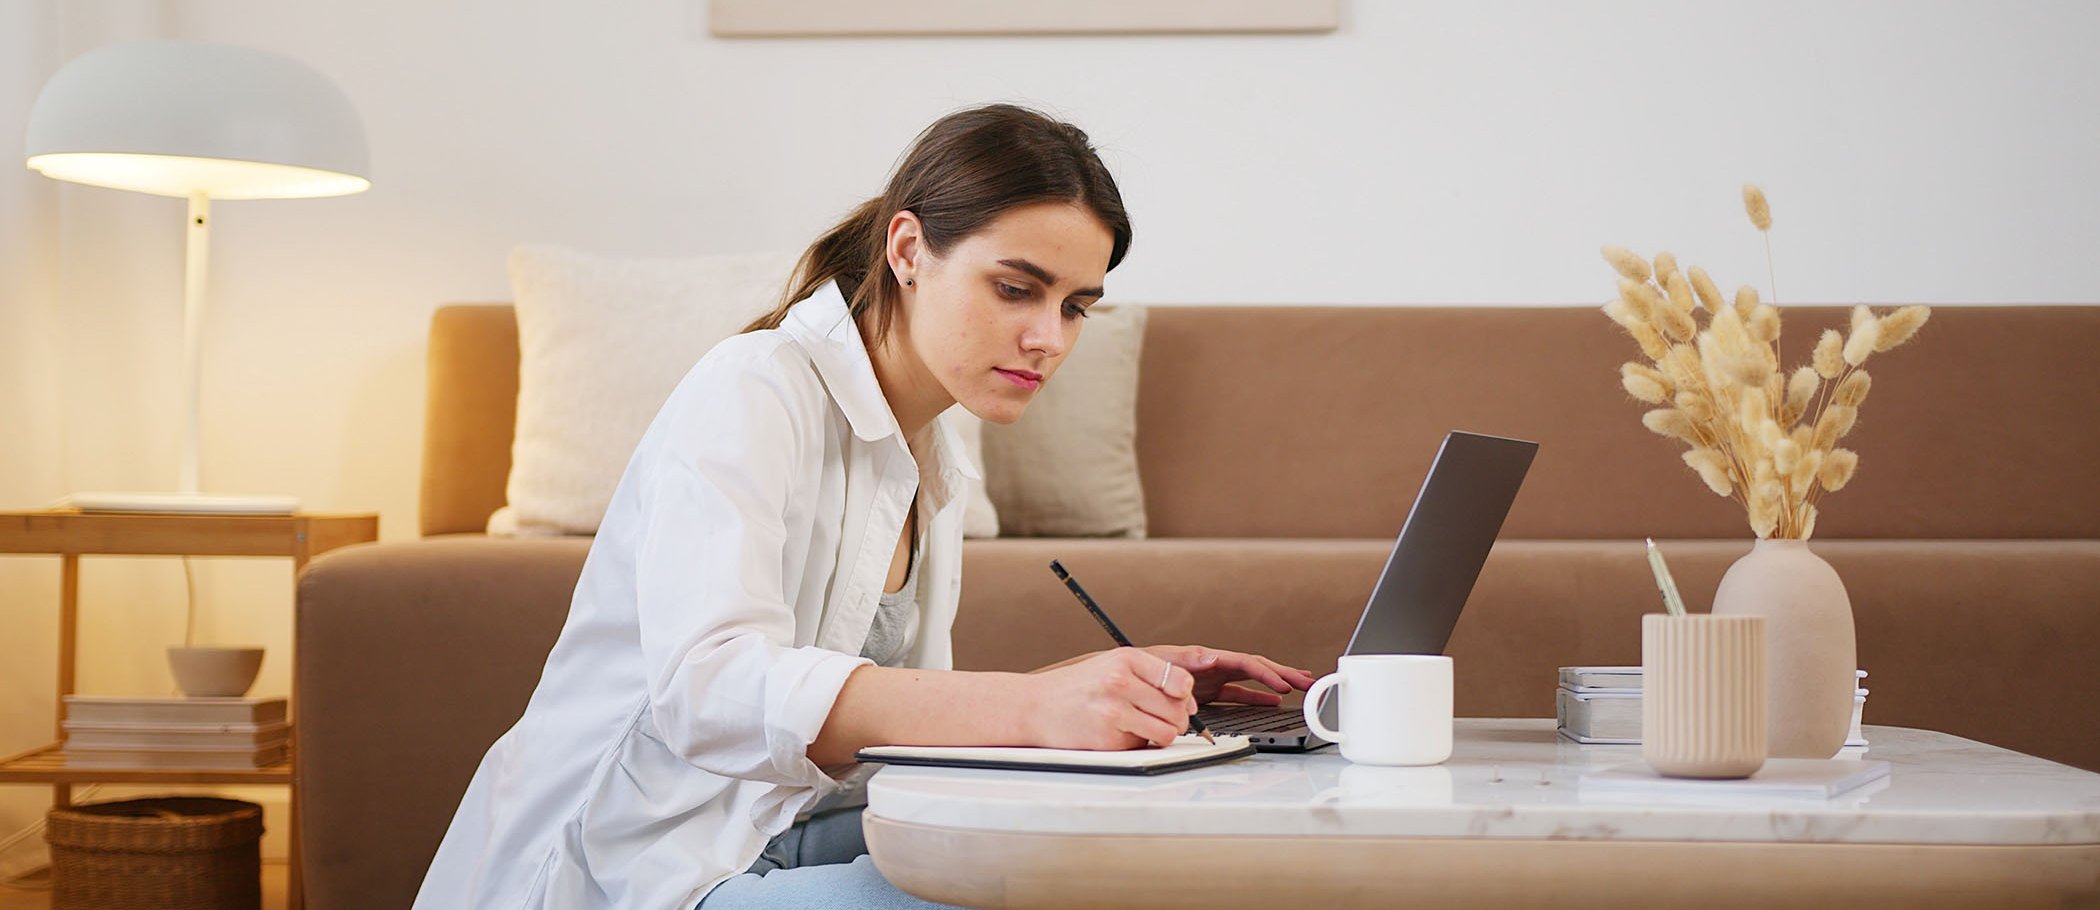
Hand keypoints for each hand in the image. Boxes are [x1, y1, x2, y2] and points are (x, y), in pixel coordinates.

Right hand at [1024, 648, 1201, 750]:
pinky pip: (1143, 747)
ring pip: (1167, 732)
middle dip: (1175, 718)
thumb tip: (1188, 702)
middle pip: (1177, 709)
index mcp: (1126, 659)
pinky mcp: (1107, 739)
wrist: (1034, 706)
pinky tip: (1117, 732)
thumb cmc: (1076, 686)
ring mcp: (1113, 712)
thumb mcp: (1112, 664)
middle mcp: (1120, 682)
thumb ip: (1151, 675)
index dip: (1185, 695)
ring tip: (1141, 726)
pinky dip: (1136, 743)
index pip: (1180, 680)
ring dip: (1160, 734)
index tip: (1178, 699)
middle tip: (1158, 717)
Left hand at [1138, 645, 1317, 707]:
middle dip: (1283, 673)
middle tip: (1308, 682)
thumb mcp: (1161, 663)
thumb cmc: (1139, 667)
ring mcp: (1213, 679)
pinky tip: (1274, 702)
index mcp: (1205, 658)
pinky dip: (1257, 697)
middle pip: (1256, 667)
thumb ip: (1186, 663)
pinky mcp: (1208, 692)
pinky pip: (1240, 693)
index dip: (1266, 673)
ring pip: (1252, 680)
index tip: (1283, 685)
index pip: (1244, 663)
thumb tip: (1211, 659)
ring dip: (1276, 683)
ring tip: (1301, 687)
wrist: (1121, 678)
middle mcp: (1213, 666)